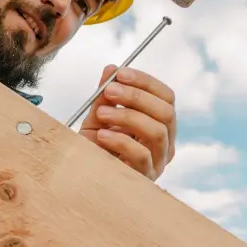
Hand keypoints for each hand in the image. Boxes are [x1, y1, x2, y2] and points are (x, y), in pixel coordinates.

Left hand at [80, 65, 176, 180]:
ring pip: (157, 131)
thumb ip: (105, 95)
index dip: (146, 82)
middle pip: (167, 112)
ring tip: (101, 113)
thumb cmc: (93, 148)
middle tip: (109, 91)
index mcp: (160, 124)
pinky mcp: (144, 178)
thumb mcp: (98, 117)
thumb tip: (111, 68)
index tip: (120, 73)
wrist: (79, 177)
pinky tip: (101, 136)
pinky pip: (140, 155)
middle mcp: (165, 143)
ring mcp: (158, 162)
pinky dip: (120, 140)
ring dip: (127, 116)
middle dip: (137, 97)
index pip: (166, 97)